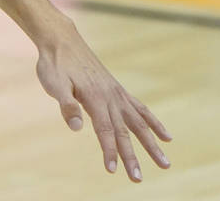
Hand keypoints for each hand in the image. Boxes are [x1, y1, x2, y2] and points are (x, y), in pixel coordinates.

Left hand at [35, 25, 170, 181]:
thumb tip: (78, 128)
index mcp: (95, 98)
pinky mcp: (117, 90)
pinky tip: (166, 136)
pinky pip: (140, 109)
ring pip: (139, 123)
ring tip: (165, 163)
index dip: (109, 151)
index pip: (105, 130)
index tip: (113, 170)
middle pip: (124, 131)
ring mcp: (116, 93)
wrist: (61, 41)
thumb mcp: (54, 84)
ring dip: (152, 144)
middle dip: (132, 156)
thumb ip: (67, 105)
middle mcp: (110, 97)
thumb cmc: (55, 64)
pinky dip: (153, 123)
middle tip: (138, 178)